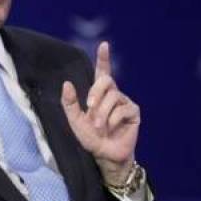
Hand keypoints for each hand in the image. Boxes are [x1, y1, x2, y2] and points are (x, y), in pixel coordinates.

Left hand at [61, 42, 140, 184]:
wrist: (105, 155)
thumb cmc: (91, 139)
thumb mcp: (75, 121)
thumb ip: (69, 103)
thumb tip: (66, 83)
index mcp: (99, 94)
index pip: (102, 72)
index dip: (103, 58)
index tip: (104, 45)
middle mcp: (113, 94)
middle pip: (106, 80)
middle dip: (95, 93)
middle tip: (90, 108)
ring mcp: (124, 102)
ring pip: (113, 97)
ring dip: (102, 113)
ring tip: (99, 127)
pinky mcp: (133, 112)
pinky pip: (122, 109)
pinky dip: (113, 119)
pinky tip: (112, 128)